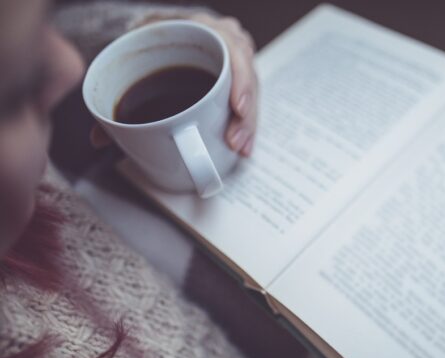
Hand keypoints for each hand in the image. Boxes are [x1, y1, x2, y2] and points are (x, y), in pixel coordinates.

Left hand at [91, 13, 258, 156]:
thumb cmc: (148, 42)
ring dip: (247, 124)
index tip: (236, 107)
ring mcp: (235, 59)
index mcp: (202, 26)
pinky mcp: (236, 79)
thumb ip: (116, 92)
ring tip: (241, 149)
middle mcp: (226, 40)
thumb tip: (99, 138)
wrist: (157, 34)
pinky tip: (243, 147)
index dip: (239, 78)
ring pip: (250, 92)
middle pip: (247, 76)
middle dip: (245, 115)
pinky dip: (245, 124)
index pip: (232, 47)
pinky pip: (247, 100)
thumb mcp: (132, 55)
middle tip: (235, 141)